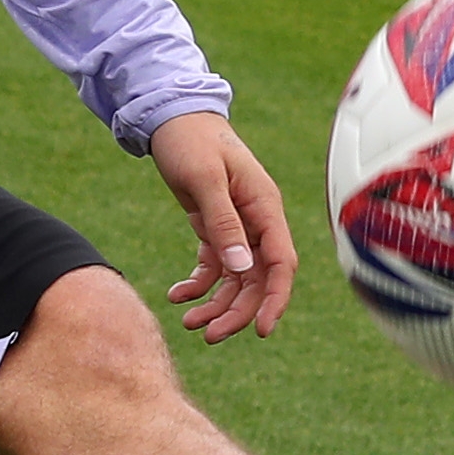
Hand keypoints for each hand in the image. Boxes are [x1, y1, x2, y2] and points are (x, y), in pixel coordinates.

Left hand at [146, 111, 297, 339]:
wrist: (171, 118)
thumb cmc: (191, 141)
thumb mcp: (205, 179)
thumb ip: (223, 223)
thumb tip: (242, 268)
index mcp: (265, 207)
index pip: (281, 263)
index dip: (275, 299)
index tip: (260, 330)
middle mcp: (256, 221)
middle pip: (258, 279)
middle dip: (237, 311)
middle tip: (208, 336)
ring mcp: (237, 226)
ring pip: (236, 279)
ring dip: (216, 304)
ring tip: (188, 322)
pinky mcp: (215, 228)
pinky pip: (214, 267)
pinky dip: (199, 285)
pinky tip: (177, 295)